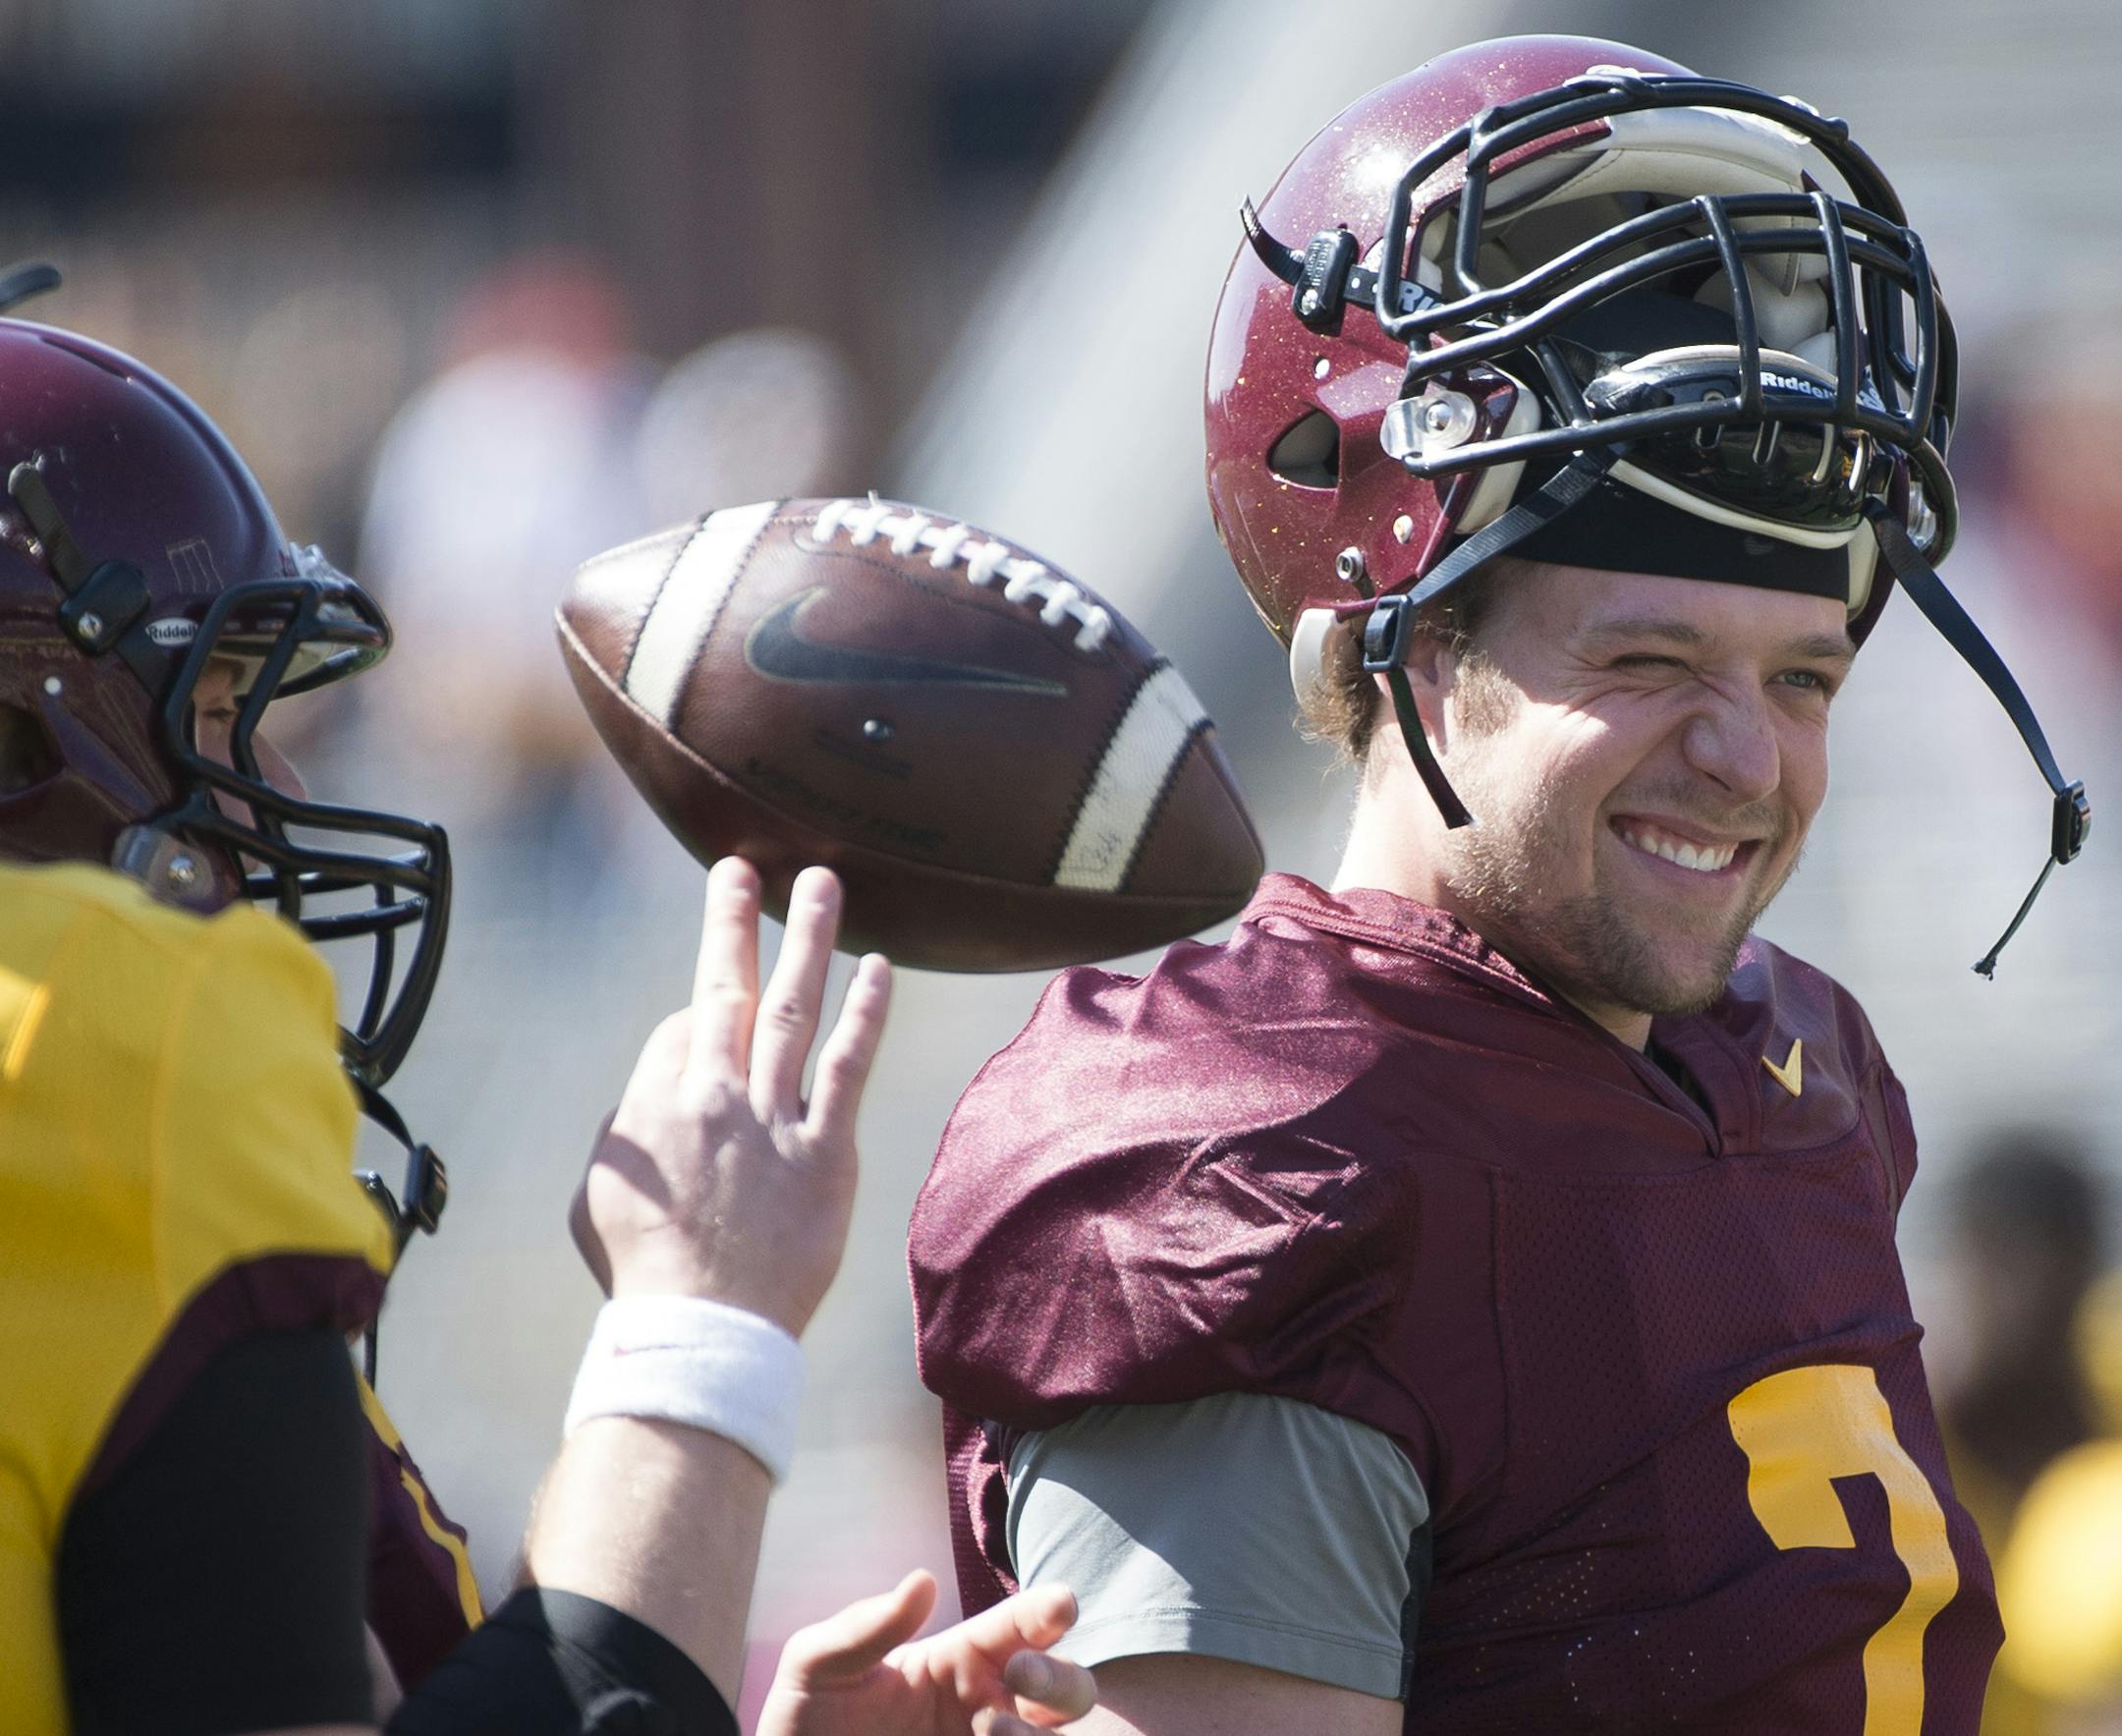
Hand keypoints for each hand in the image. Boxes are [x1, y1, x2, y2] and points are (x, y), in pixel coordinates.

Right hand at [569, 857, 890, 1334]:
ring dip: (808, 939)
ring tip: (823, 882)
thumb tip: (657, 1094)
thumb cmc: (643, 1272)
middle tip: (743, 867)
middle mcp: (713, 1093)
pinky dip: (864, 1013)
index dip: (702, 1012)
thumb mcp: (599, 1192)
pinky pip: (847, 1065)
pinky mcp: (825, 1150)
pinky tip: (878, 968)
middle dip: (733, 921)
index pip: (685, 1024)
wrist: (699, 1329)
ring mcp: (773, 1117)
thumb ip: (627, 1128)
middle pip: (726, 987)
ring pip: (791, 1006)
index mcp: (656, 1101)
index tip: (717, 1009)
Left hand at [757, 1572, 1096, 1735]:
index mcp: (958, 1661)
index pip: (1020, 1627)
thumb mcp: (815, 1668)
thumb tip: (924, 1582)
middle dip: (1060, 1675)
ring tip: (989, 1730)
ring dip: (1036, 1731)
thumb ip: (863, 1626)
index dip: (1048, 1610)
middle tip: (1019, 1674)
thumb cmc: (804, 1724)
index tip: (1061, 1604)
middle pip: (1068, 1686)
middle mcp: (987, 1708)